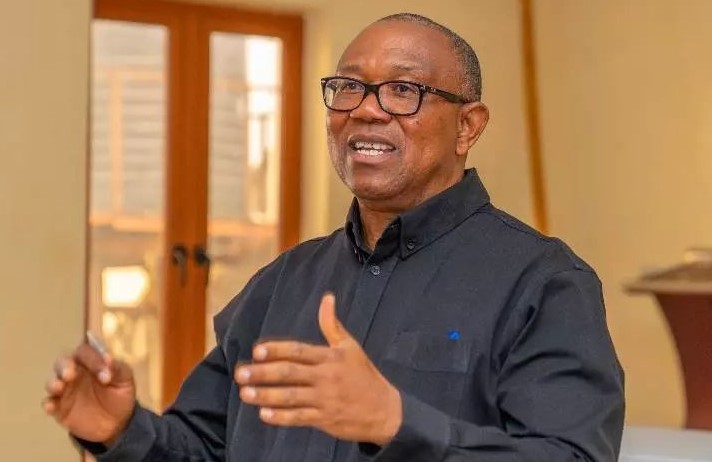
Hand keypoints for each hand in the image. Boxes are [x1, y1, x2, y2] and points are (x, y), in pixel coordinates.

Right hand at [42, 336, 135, 443]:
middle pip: (63, 361)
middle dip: (64, 366)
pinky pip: (49, 403)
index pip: (86, 351)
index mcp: (91, 361)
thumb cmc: (120, 395)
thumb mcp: (125, 380)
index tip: (105, 375)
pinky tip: (51, 406)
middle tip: (70, 375)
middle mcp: (75, 372)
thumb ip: (118, 368)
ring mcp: (65, 390)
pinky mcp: (59, 408)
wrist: (116, 423)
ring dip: (53, 382)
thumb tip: (108, 357)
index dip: (93, 359)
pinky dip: (48, 403)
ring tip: (59, 387)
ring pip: (53, 381)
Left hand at [234, 293, 402, 445]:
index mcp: (330, 357)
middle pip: (290, 373)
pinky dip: (281, 417)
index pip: (299, 351)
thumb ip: (332, 324)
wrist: (385, 410)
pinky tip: (264, 414)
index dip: (277, 350)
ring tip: (245, 394)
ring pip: (291, 397)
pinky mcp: (325, 419)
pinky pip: (300, 418)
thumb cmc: (364, 375)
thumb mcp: (350, 347)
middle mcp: (326, 377)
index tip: (257, 351)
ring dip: (266, 395)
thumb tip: (327, 297)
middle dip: (263, 373)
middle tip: (240, 374)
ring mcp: (325, 399)